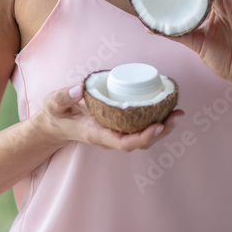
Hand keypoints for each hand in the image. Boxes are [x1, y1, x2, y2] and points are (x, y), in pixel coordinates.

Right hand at [37, 85, 184, 152]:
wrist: (54, 124)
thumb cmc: (56, 114)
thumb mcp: (54, 104)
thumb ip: (64, 96)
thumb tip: (79, 88)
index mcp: (96, 135)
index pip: (124, 142)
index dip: (143, 137)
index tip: (159, 125)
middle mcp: (108, 138)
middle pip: (140, 143)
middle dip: (160, 132)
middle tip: (176, 115)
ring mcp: (114, 134)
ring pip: (142, 138)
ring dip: (162, 128)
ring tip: (177, 113)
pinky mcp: (118, 127)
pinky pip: (139, 129)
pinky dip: (155, 121)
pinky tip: (165, 109)